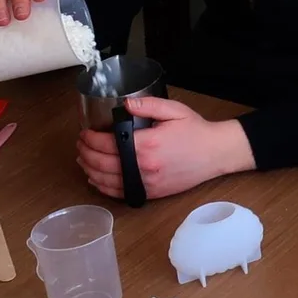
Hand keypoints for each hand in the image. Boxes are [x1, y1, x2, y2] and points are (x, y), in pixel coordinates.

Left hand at [77, 96, 254, 201]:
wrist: (216, 153)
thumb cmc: (196, 131)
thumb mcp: (174, 110)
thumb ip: (148, 105)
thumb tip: (125, 104)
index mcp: (147, 145)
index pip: (107, 143)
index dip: (90, 138)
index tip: (85, 132)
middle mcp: (144, 166)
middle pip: (102, 163)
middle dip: (85, 153)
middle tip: (81, 144)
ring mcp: (147, 182)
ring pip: (107, 180)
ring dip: (90, 170)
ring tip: (83, 159)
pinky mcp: (152, 193)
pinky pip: (120, 193)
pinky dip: (103, 187)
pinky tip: (96, 179)